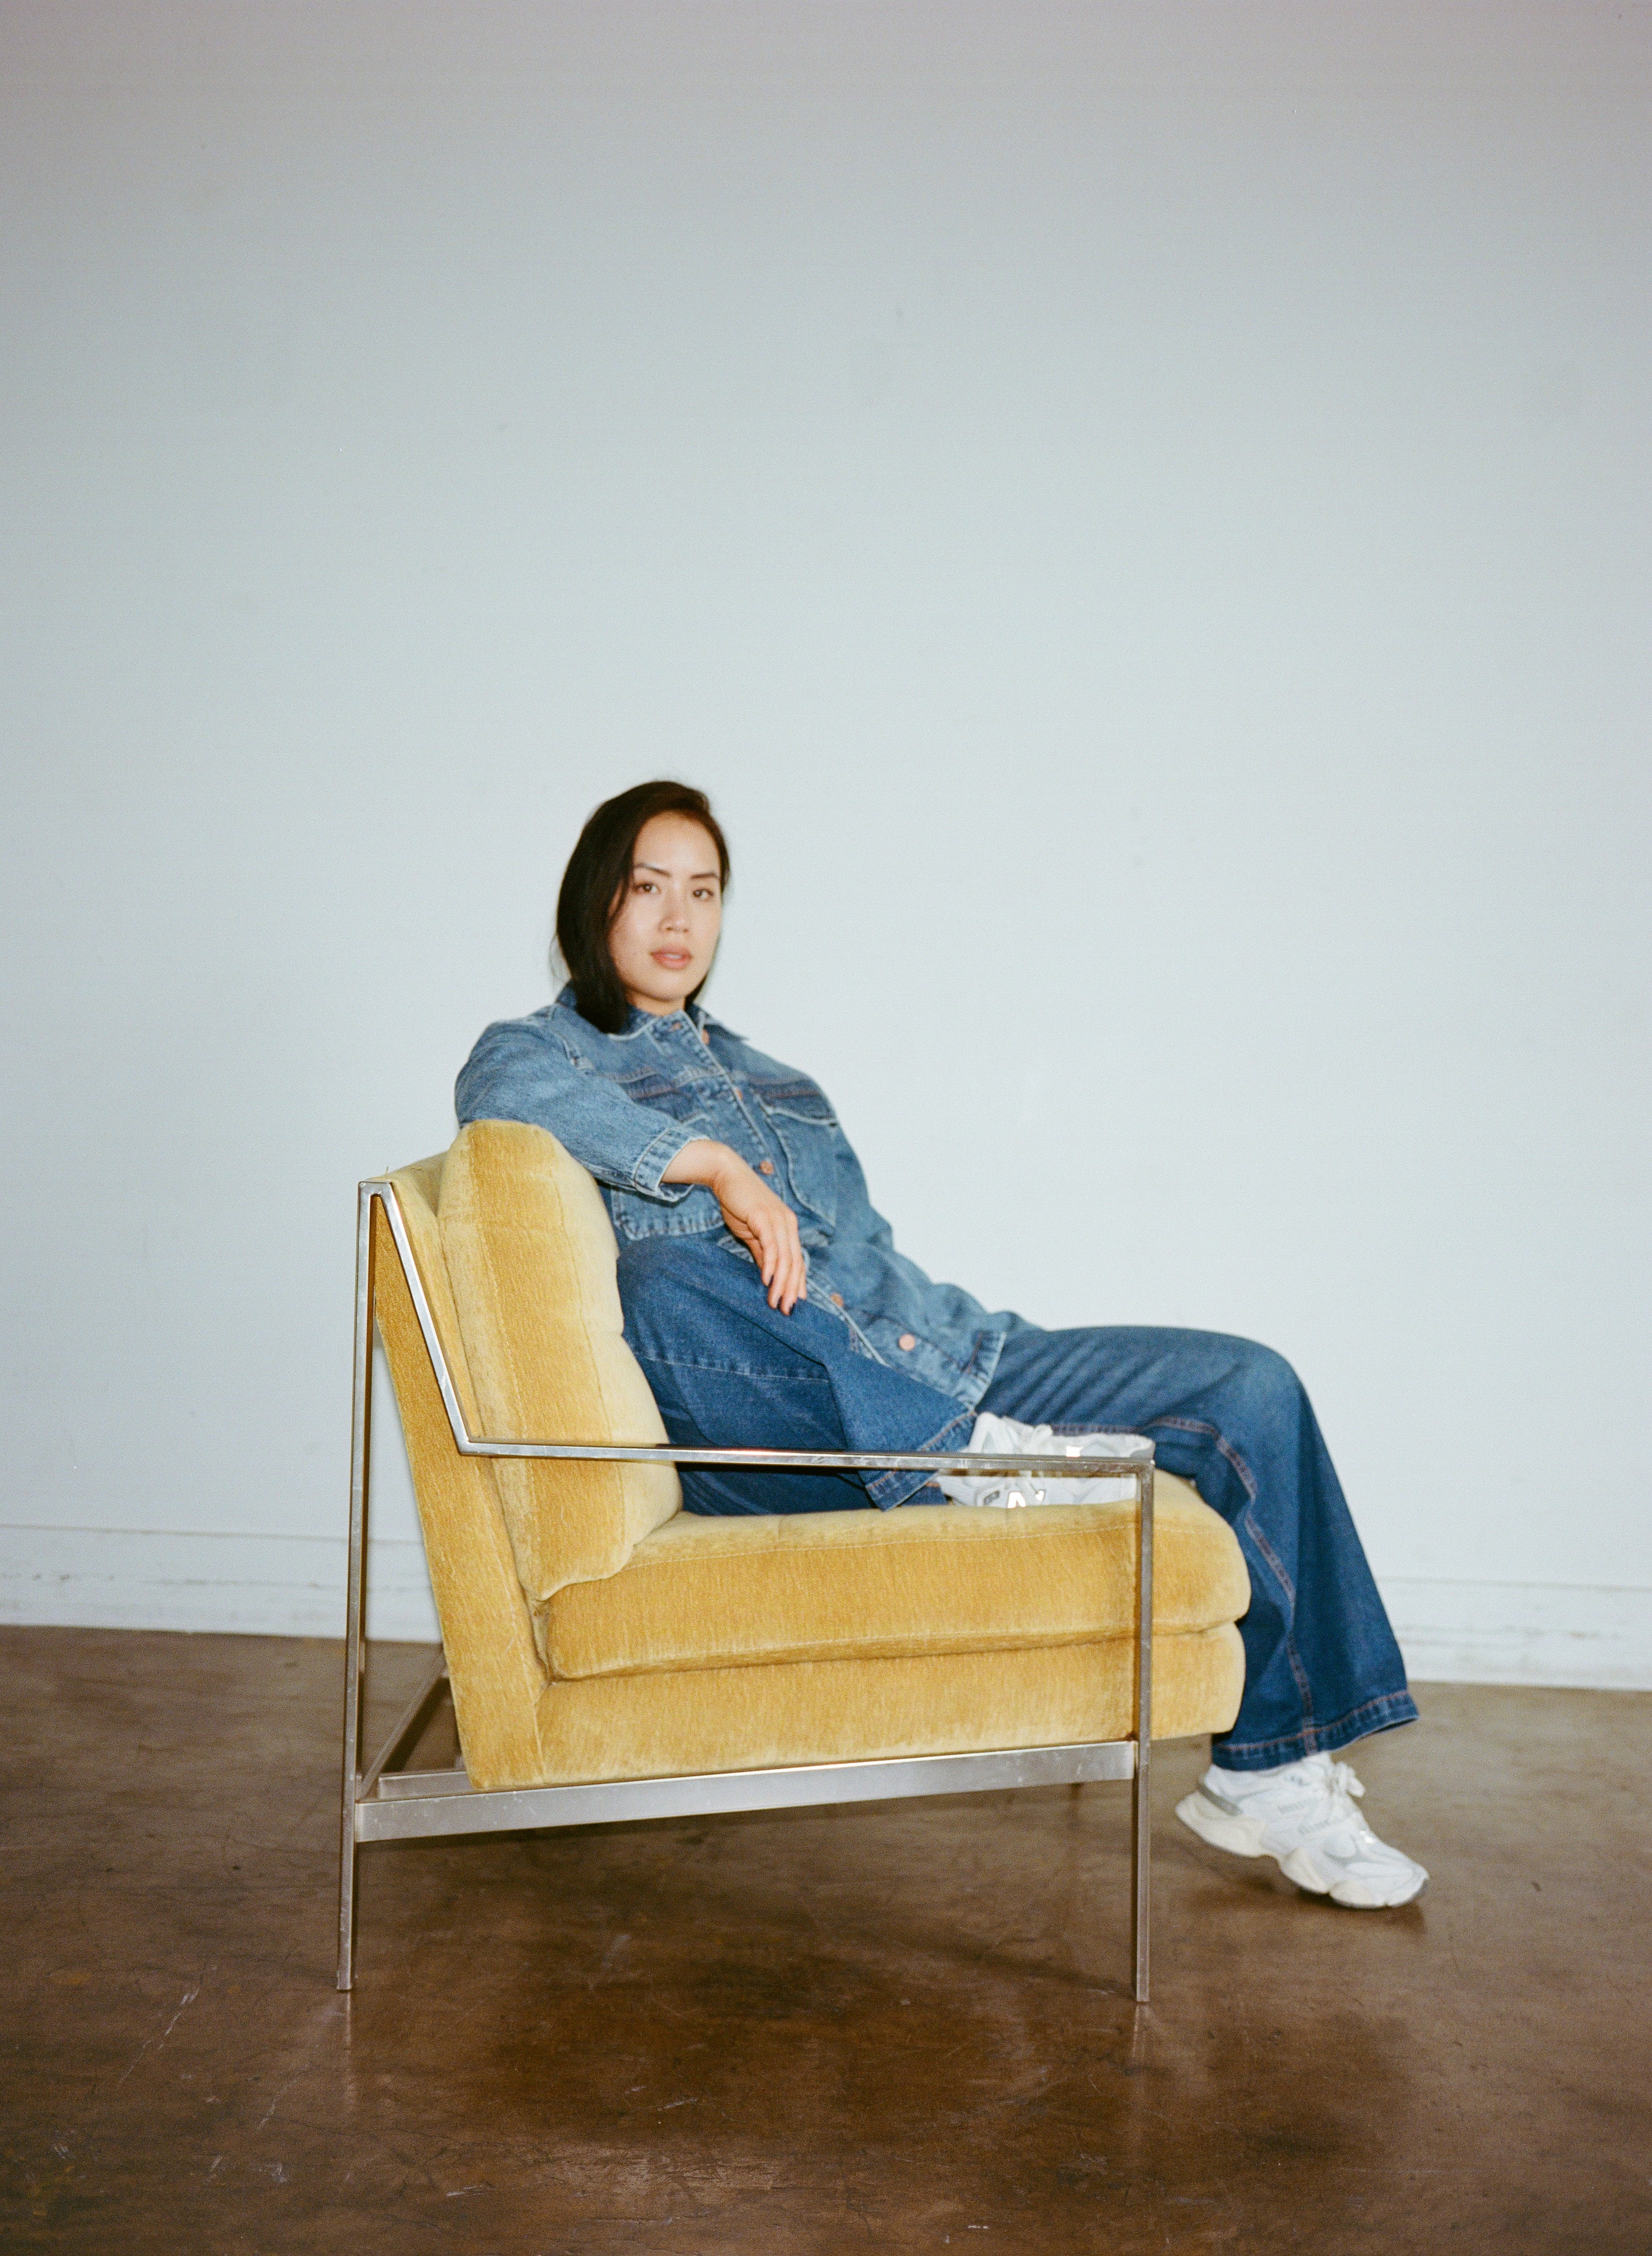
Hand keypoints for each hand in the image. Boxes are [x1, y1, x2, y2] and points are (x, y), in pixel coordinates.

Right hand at [662, 1140, 806, 1312]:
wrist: (726, 1175)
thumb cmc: (739, 1203)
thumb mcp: (753, 1232)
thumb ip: (762, 1252)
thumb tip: (768, 1275)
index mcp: (788, 1227)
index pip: (797, 1261)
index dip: (797, 1284)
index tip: (793, 1305)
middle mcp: (788, 1223)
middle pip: (795, 1262)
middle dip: (791, 1289)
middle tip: (786, 1311)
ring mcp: (778, 1219)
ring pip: (785, 1257)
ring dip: (782, 1283)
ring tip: (776, 1302)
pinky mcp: (764, 1217)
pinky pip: (771, 1245)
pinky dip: (771, 1264)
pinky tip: (767, 1280)